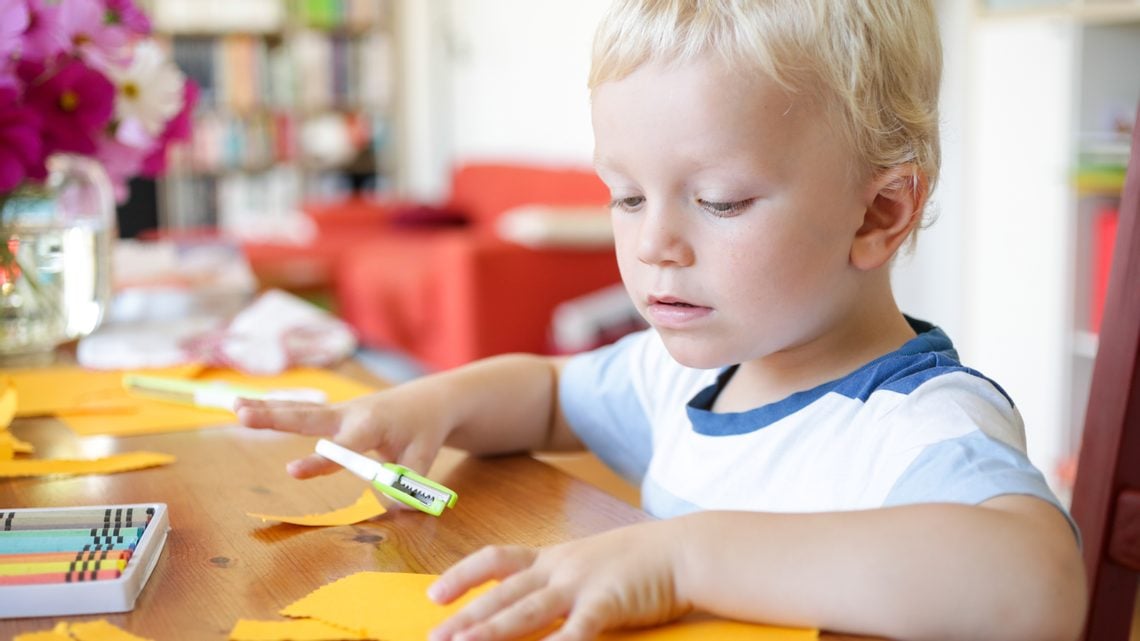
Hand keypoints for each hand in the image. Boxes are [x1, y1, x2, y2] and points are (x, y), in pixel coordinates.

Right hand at [234, 384, 447, 478]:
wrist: (428, 400)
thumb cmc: (424, 431)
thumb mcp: (424, 459)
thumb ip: (407, 485)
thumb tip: (390, 509)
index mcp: (372, 425)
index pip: (343, 447)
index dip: (320, 461)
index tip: (292, 472)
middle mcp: (350, 415)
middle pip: (309, 418)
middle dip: (276, 418)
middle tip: (243, 417)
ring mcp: (339, 413)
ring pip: (300, 411)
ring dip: (267, 409)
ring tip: (234, 407)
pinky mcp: (333, 416)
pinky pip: (301, 414)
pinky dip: (274, 409)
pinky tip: (243, 406)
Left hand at [427, 522, 690, 640]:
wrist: (685, 550)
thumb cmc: (643, 561)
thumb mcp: (594, 563)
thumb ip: (564, 582)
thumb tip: (538, 602)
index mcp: (554, 557)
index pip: (497, 560)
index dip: (462, 576)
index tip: (434, 594)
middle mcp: (560, 568)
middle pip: (502, 594)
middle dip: (465, 618)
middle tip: (433, 638)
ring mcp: (581, 584)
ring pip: (525, 611)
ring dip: (489, 631)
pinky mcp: (607, 603)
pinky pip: (575, 629)